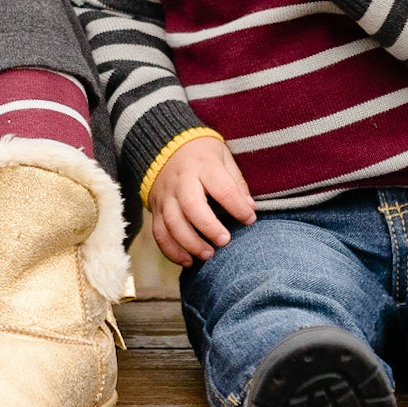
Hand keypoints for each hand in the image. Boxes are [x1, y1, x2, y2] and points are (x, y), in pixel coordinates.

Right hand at [148, 135, 254, 265]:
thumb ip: (236, 182)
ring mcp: (166, 196)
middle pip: (191, 206)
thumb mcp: (223, 157)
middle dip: (209, 227)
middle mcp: (181, 181)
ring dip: (190, 243)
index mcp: (203, 166)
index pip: (221, 188)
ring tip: (208, 255)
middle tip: (225, 241)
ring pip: (172, 223)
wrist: (166, 145)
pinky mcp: (156, 209)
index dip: (237, 206)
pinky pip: (159, 233)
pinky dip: (171, 250)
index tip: (250, 219)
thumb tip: (250, 208)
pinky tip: (188, 261)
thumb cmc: (202, 154)